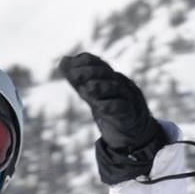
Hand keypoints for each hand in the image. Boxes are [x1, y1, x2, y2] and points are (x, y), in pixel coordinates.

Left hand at [59, 52, 168, 184]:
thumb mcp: (92, 94)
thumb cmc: (110, 108)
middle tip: (76, 75)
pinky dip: (111, 106)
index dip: (86, 62)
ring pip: (116, 88)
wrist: (132, 132)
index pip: (99, 63)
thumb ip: (78, 80)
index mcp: (110, 77)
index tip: (71, 64)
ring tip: (88, 88)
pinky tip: (100, 107)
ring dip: (101, 87)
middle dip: (91, 72)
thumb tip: (63, 61)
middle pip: (107, 73)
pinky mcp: (131, 114)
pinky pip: (123, 108)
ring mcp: (128, 98)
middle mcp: (120, 84)